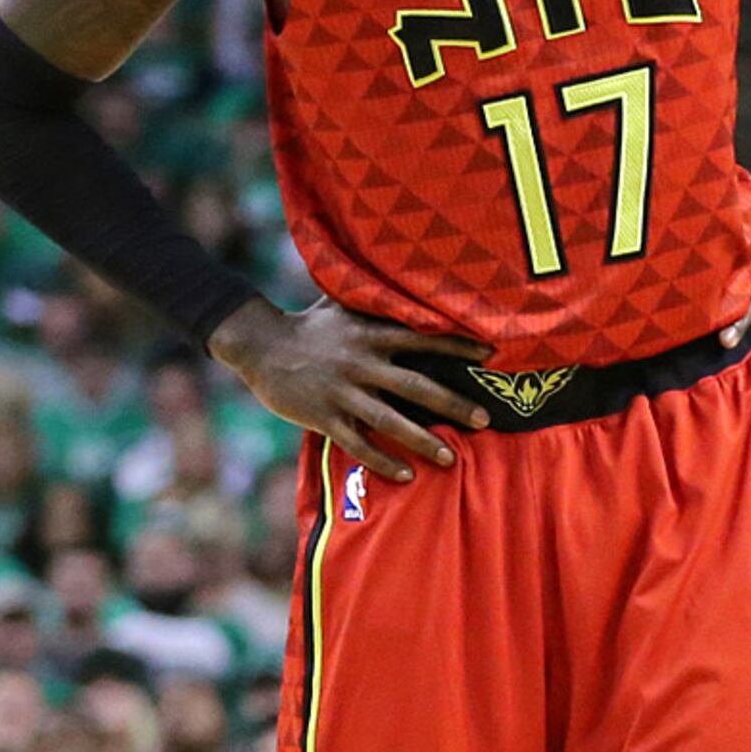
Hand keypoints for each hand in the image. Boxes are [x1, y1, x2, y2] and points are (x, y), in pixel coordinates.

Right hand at [211, 301, 490, 481]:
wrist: (258, 345)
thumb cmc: (310, 325)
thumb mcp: (343, 304)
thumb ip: (377, 299)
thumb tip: (411, 276)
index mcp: (370, 334)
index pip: (424, 338)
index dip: (458, 345)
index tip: (491, 354)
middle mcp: (361, 363)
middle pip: (416, 387)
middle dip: (454, 404)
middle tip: (485, 420)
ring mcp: (342, 393)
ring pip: (390, 422)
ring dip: (423, 442)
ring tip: (451, 459)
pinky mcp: (323, 417)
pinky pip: (357, 444)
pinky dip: (382, 461)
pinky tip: (405, 474)